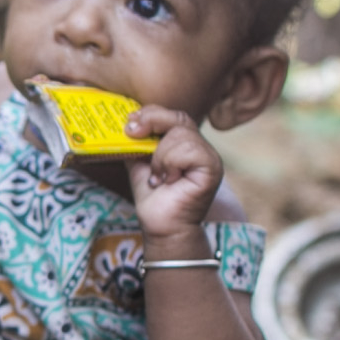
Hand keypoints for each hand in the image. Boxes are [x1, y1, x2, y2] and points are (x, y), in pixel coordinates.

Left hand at [120, 105, 224, 244]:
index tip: (130, 123)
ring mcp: (210, 157)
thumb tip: (127, 122)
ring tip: (158, 176)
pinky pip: (188, 150)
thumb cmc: (153, 198)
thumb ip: (138, 142)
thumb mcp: (140, 163)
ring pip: (181, 134)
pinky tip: (168, 180)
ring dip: (160, 155)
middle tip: (132, 133)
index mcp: (187, 144)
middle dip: (152, 122)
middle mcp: (202, 148)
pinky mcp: (212, 168)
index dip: (152, 114)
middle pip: (180, 118)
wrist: (161, 226)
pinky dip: (170, 163)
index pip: (174, 116)